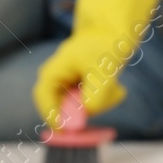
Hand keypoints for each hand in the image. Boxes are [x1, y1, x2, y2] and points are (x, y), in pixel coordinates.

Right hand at [32, 0, 162, 125]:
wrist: (113, 32)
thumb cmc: (105, 44)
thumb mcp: (104, 69)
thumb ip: (96, 93)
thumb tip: (88, 113)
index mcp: (52, 73)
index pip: (44, 100)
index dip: (53, 117)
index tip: (68, 130)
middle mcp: (56, 83)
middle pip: (64, 109)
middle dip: (88, 109)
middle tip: (110, 98)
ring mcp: (68, 89)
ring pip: (81, 110)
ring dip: (101, 103)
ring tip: (118, 89)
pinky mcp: (80, 92)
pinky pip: (90, 106)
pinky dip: (105, 100)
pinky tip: (116, 88)